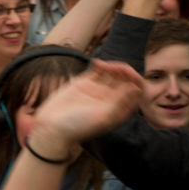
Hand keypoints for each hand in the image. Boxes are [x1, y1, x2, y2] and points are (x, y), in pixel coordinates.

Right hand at [27, 60, 144, 150]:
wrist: (51, 127)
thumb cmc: (78, 126)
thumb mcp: (102, 116)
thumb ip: (119, 101)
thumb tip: (137, 88)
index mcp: (118, 110)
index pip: (134, 93)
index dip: (135, 82)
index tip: (130, 76)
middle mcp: (110, 100)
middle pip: (125, 81)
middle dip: (124, 71)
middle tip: (117, 67)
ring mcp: (97, 91)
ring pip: (112, 74)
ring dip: (112, 66)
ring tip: (106, 65)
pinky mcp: (84, 84)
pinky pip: (97, 71)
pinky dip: (100, 64)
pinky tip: (96, 63)